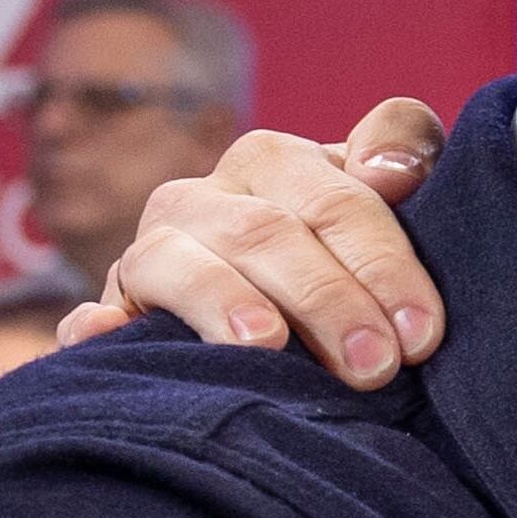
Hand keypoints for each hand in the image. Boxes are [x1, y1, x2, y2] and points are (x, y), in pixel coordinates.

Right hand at [61, 99, 453, 385]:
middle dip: (326, 299)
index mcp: (276, 163)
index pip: (336, 200)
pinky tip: (105, 335)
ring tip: (267, 344)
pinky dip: (97, 326)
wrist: (278, 309)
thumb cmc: (348, 255)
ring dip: (224, 301)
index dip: (382, 262)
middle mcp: (206, 199)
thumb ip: (405, 150)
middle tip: (376, 366)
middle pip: (265, 234)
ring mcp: (152, 252)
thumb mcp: (385, 199)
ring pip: (180, 262)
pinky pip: (94, 315)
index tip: (422, 333)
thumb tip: (391, 168)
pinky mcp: (114, 309)